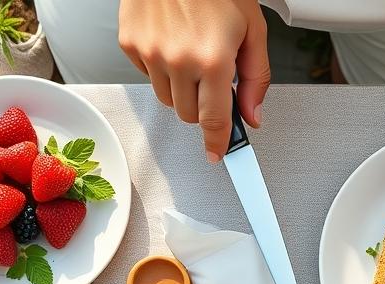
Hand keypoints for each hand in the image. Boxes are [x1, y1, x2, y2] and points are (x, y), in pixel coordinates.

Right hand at [118, 0, 270, 162]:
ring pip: (167, 98)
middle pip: (188, 115)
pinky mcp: (129, 43)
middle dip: (202, 106)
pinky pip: (146, 74)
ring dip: (181, 88)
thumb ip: (256, 76)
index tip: (217, 154)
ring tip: (191, 53)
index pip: (214, 120)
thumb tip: (252, 115)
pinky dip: (160, 66)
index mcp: (214, 58)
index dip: (218, 143)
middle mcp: (179, 59)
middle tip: (212, 79)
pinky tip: (171, 40)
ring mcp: (150, 52)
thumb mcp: (252, 27)